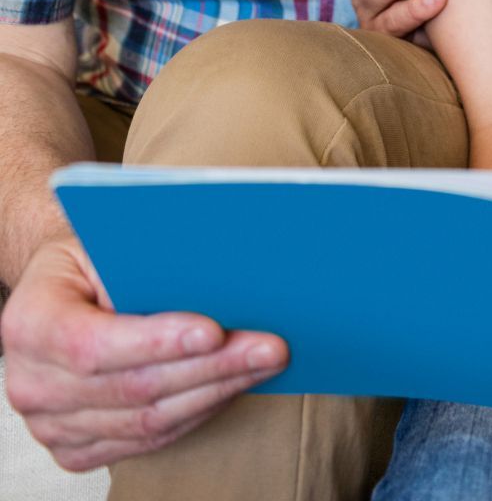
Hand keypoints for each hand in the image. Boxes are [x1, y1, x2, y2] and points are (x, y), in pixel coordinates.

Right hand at [0, 235, 285, 472]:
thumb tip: (215, 268)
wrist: (62, 288)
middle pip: (133, 389)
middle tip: (269, 345)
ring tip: (264, 362)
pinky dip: (197, 412)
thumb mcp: (104, 237)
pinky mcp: (78, 448)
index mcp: (29, 323)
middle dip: (210, 367)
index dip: (156, 341)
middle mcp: (32, 384)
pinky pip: (147, 441)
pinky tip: (233, 385)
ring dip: (215, 391)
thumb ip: (144, 257)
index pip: (94, 345)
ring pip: (147, 422)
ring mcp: (53, 425)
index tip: (215, 330)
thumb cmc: (90, 254)